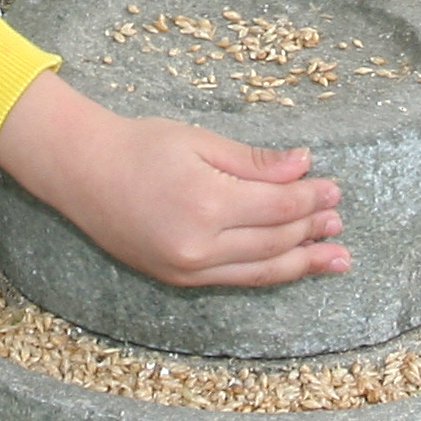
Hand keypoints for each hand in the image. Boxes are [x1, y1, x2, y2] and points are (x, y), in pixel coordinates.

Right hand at [0, 77, 347, 290]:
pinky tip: (289, 266)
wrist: (81, 171)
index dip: (311, 199)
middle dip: (311, 230)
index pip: (278, 207)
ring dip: (301, 263)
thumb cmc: (139, 144)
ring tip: (335, 258)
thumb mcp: (200, 140)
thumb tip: (303, 167)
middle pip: (274, 242)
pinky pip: (234, 280)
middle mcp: (199, 244)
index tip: (333, 189)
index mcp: (207, 203)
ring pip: (259, 271)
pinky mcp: (176, 278)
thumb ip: (254, 162)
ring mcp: (186, 267)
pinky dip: (267, 273)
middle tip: (339, 221)